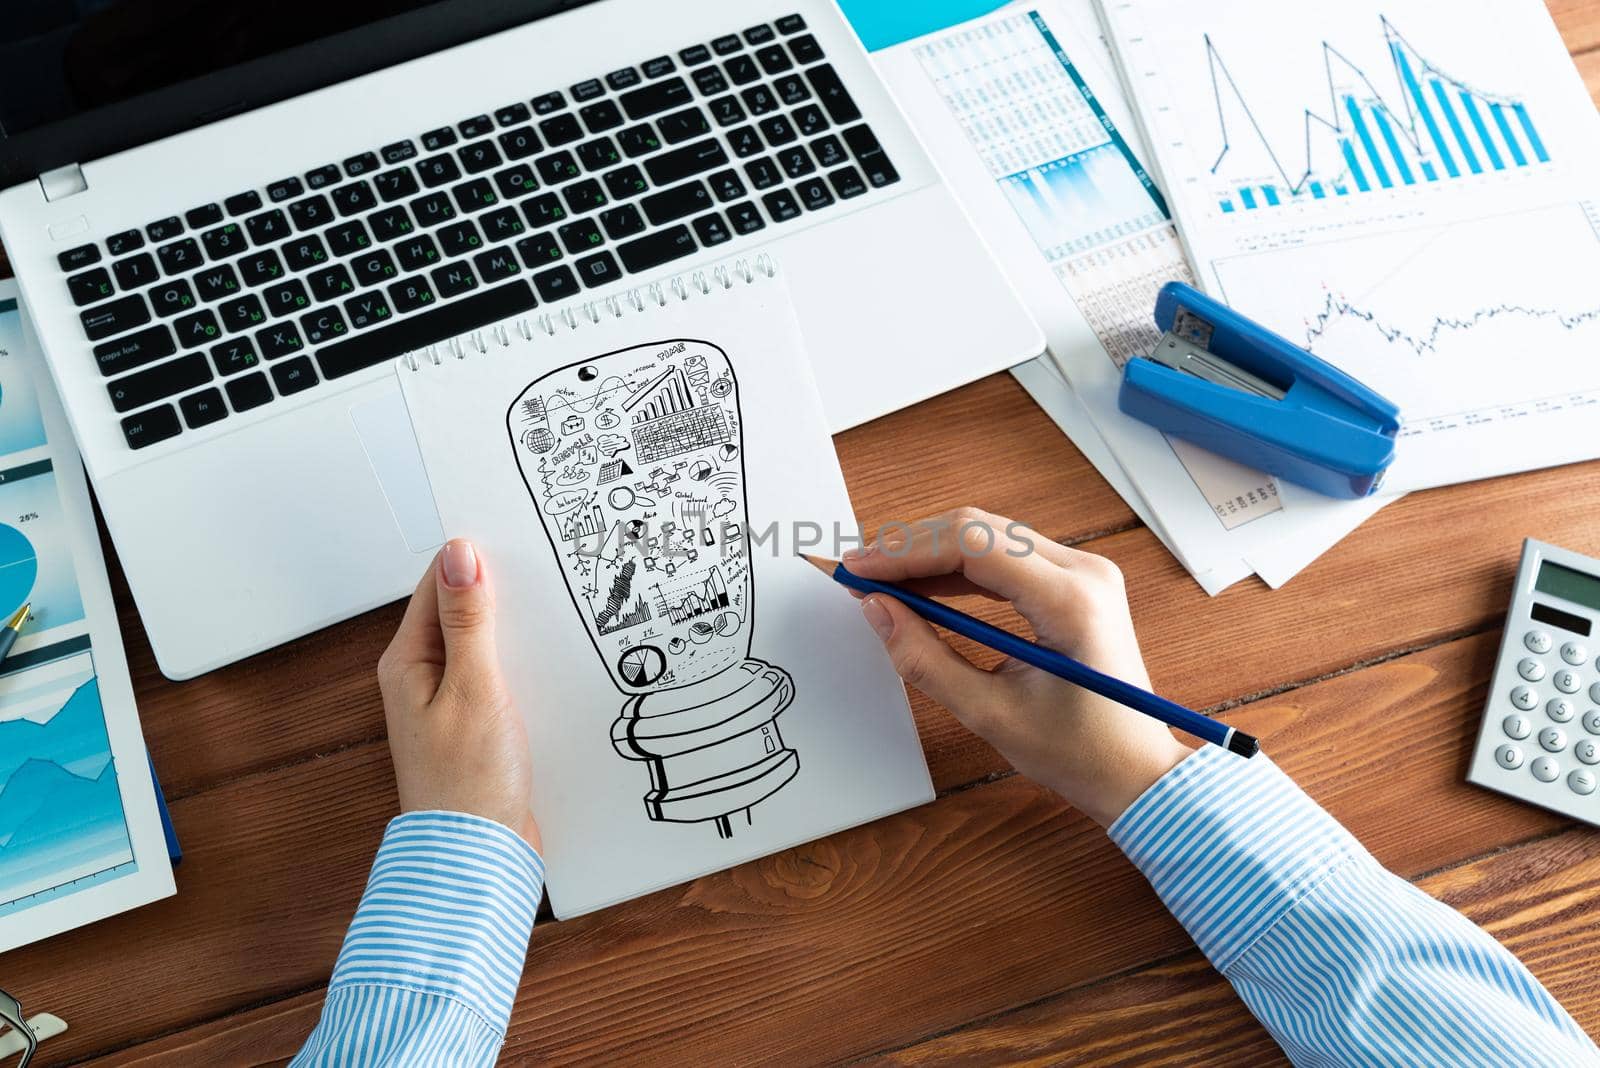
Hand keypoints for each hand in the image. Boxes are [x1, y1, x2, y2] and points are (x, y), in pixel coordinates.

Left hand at [377, 539, 540, 850]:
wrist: (479, 856)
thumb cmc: (466, 783)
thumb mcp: (473, 688)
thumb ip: (469, 621)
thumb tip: (460, 554)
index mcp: (408, 661)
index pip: (438, 586)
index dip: (476, 559)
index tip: (517, 539)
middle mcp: (423, 676)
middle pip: (463, 611)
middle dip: (502, 591)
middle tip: (547, 568)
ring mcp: (451, 700)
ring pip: (487, 643)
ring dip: (518, 629)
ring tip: (558, 610)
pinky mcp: (479, 722)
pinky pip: (503, 675)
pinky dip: (526, 663)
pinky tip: (554, 661)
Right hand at [845, 509, 1192, 826]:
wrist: (1137, 770)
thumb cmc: (1079, 753)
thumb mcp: (989, 714)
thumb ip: (925, 659)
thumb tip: (877, 610)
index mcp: (1070, 602)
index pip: (972, 544)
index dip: (906, 551)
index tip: (859, 570)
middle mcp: (1084, 572)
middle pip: (978, 528)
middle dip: (912, 547)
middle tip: (860, 574)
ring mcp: (1084, 572)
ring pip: (989, 534)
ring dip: (931, 552)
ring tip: (883, 580)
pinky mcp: (1076, 582)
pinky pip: (1007, 555)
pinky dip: (959, 565)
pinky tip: (923, 586)